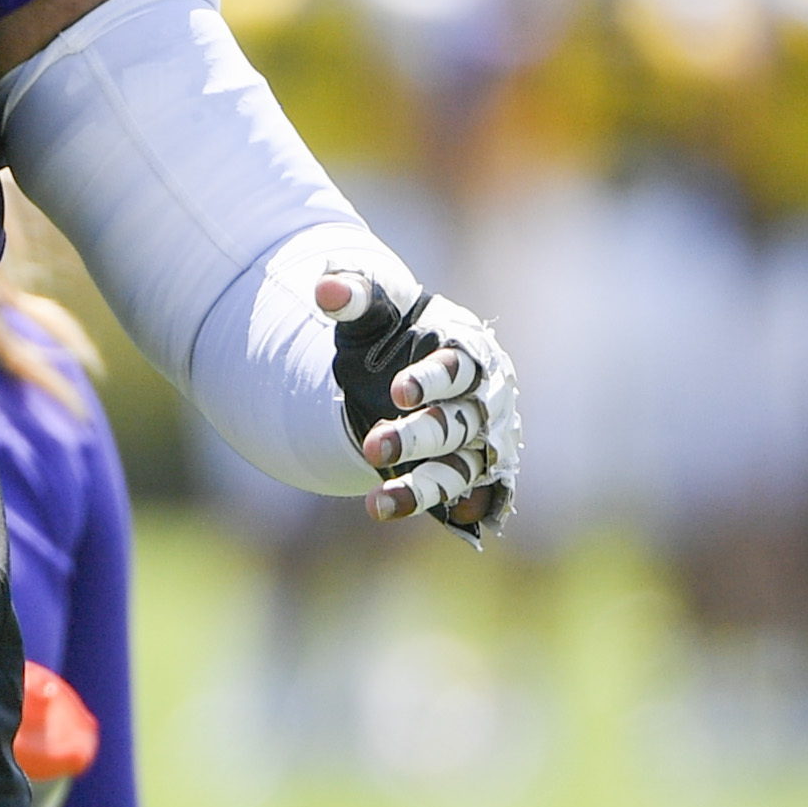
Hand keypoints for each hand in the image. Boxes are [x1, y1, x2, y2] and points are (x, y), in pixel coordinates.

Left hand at [316, 256, 520, 539]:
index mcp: (467, 352)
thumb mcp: (373, 307)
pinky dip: (445, 512)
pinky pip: (460, 498)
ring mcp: (477, 442)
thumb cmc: (394, 329)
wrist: (398, 363)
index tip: (398, 390)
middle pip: (457, 422)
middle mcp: (482, 401)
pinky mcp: (463, 474)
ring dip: (423, 486)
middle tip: (374, 445)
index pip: (459, 368)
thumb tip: (325, 288)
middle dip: (419, 436)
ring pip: (459, 469)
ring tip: (376, 504)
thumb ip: (352, 293)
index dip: (433, 380)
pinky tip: (410, 517)